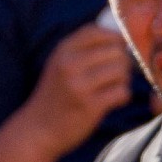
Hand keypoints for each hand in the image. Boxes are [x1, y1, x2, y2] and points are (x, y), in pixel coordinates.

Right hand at [24, 23, 137, 154]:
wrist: (37, 129)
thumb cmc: (54, 96)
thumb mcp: (59, 65)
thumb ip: (82, 49)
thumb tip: (119, 37)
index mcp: (63, 51)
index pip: (97, 32)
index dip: (114, 38)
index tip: (116, 51)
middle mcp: (70, 64)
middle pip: (115, 51)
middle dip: (122, 62)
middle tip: (115, 75)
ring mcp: (80, 85)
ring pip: (122, 71)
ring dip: (123, 80)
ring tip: (113, 88)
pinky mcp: (91, 106)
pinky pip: (122, 92)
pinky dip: (123, 96)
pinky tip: (113, 101)